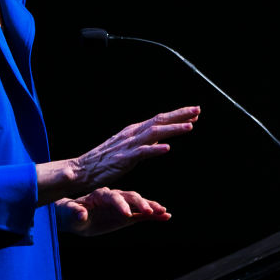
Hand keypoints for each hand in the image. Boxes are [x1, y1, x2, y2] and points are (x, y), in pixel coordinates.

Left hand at [56, 188, 170, 236]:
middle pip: (130, 197)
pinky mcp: (126, 215)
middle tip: (150, 211)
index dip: (120, 205)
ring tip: (163, 212)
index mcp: (100, 194)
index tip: (126, 215)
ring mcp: (121, 205)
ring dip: (151, 207)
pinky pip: (141, 214)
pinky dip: (153, 215)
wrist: (73, 216)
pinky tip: (165, 216)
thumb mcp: (69, 213)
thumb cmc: (69, 213)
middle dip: (140, 204)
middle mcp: (113, 197)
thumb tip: (81, 214)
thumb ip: (76, 212)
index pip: (113, 197)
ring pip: (139, 204)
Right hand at [72, 106, 199, 190]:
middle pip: (159, 121)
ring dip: (173, 129)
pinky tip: (168, 148)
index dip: (177, 115)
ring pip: (154, 134)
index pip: (158, 119)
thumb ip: (144, 142)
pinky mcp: (123, 159)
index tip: (195, 111)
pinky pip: (141, 153)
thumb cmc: (103, 161)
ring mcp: (128, 146)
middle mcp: (132, 134)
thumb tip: (162, 137)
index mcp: (133, 131)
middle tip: (198, 110)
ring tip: (190, 126)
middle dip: (180, 115)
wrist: (81, 170)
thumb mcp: (127, 147)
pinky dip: (155, 149)